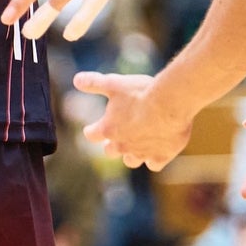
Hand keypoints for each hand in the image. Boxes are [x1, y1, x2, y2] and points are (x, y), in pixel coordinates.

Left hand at [75, 72, 192, 170]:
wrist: (169, 105)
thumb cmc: (140, 92)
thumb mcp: (114, 83)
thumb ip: (94, 83)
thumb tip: (76, 80)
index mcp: (108, 129)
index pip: (92, 135)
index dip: (91, 131)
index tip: (90, 129)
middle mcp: (122, 145)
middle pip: (110, 152)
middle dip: (111, 146)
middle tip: (115, 139)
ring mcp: (142, 153)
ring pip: (131, 161)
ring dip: (131, 155)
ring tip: (136, 147)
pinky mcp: (161, 157)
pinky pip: (154, 165)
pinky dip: (154, 159)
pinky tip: (158, 153)